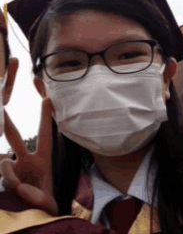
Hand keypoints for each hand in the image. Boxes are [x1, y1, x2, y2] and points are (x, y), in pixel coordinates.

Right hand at [0, 98, 57, 215]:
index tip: (48, 98)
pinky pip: (4, 175)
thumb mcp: (44, 198)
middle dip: (7, 122)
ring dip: (10, 176)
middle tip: (2, 107)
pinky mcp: (7, 177)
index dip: (45, 116)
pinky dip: (10, 181)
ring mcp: (15, 168)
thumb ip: (29, 191)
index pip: (45, 134)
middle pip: (14, 136)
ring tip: (22, 189)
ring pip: (4, 163)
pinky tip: (19, 191)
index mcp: (44, 158)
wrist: (37, 215)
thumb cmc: (46, 203)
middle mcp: (28, 160)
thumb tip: (14, 179)